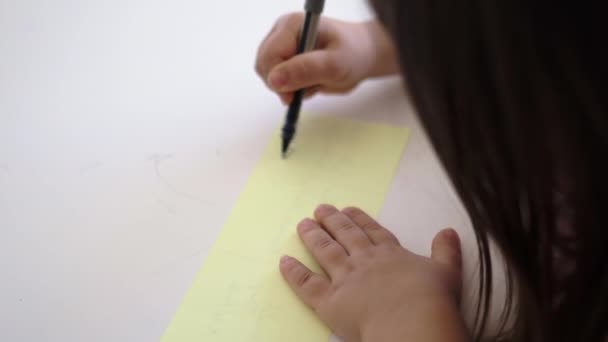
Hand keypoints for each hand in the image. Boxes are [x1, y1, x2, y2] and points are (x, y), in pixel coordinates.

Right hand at [255, 14, 397, 104]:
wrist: (364, 56)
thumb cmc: (354, 54)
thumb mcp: (334, 64)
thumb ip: (305, 70)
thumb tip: (274, 79)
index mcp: (291, 25)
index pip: (269, 56)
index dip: (277, 78)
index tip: (293, 95)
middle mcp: (282, 33)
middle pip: (264, 66)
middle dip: (283, 84)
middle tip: (307, 89)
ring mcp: (283, 47)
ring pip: (270, 76)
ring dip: (290, 88)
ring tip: (314, 82)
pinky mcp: (287, 60)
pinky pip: (280, 82)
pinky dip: (294, 89)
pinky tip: (311, 83)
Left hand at [279, 205, 468, 341]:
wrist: (413, 322)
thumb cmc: (432, 300)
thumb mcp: (447, 272)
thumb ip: (446, 251)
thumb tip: (448, 231)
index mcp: (390, 254)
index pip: (372, 231)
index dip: (359, 219)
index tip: (349, 209)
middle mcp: (365, 261)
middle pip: (345, 235)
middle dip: (332, 220)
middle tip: (320, 208)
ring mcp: (345, 278)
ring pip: (325, 251)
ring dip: (313, 236)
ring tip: (303, 224)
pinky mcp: (330, 300)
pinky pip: (307, 284)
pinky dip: (294, 272)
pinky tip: (283, 261)